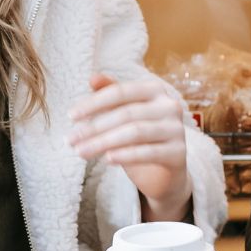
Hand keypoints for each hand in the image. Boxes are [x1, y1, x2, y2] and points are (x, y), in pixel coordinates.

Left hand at [68, 73, 189, 219]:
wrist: (164, 173)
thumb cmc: (141, 138)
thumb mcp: (124, 114)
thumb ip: (111, 95)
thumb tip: (93, 78)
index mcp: (155, 90)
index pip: (121, 92)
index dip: (94, 103)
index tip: (71, 116)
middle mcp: (169, 106)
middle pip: (126, 114)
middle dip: (95, 127)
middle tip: (71, 140)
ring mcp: (176, 129)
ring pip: (135, 132)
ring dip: (103, 142)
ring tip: (81, 152)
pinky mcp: (179, 153)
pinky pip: (149, 152)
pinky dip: (125, 155)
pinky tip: (107, 159)